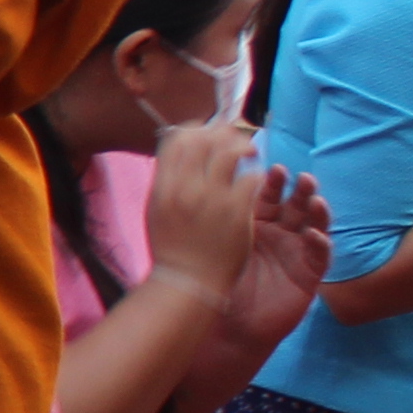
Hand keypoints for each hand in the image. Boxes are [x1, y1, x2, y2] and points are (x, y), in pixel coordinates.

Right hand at [138, 115, 259, 306]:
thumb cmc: (171, 249)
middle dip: (222, 133)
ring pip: (231, 153)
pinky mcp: (238, 211)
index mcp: (163, 186)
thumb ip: (166, 182)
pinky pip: (252, 178)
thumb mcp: (156, 211)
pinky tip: (256, 181)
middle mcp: (186, 187)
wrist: (187, 283)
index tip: (207, 132)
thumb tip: (177, 156)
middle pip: (205, 140)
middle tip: (235, 138)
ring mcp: (212, 198)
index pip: (177, 140)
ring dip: (243, 147)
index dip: (195, 130)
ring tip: (250, 153)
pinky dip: (256, 175)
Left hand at [232, 166, 332, 349]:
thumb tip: (209, 180)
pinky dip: (320, 243)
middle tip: (301, 177)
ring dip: (316, 211)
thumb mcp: (220, 245)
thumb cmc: (220, 283)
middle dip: (299, 190)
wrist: (230, 326)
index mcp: (255, 223)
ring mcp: (297, 251)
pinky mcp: (310, 273)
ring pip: (313, 224)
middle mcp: (280, 233)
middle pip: (294, 205)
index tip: (273, 168)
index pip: (268, 196)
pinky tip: (314, 235)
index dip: (273, 183)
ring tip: (314, 199)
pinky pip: (320, 255)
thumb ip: (221, 217)